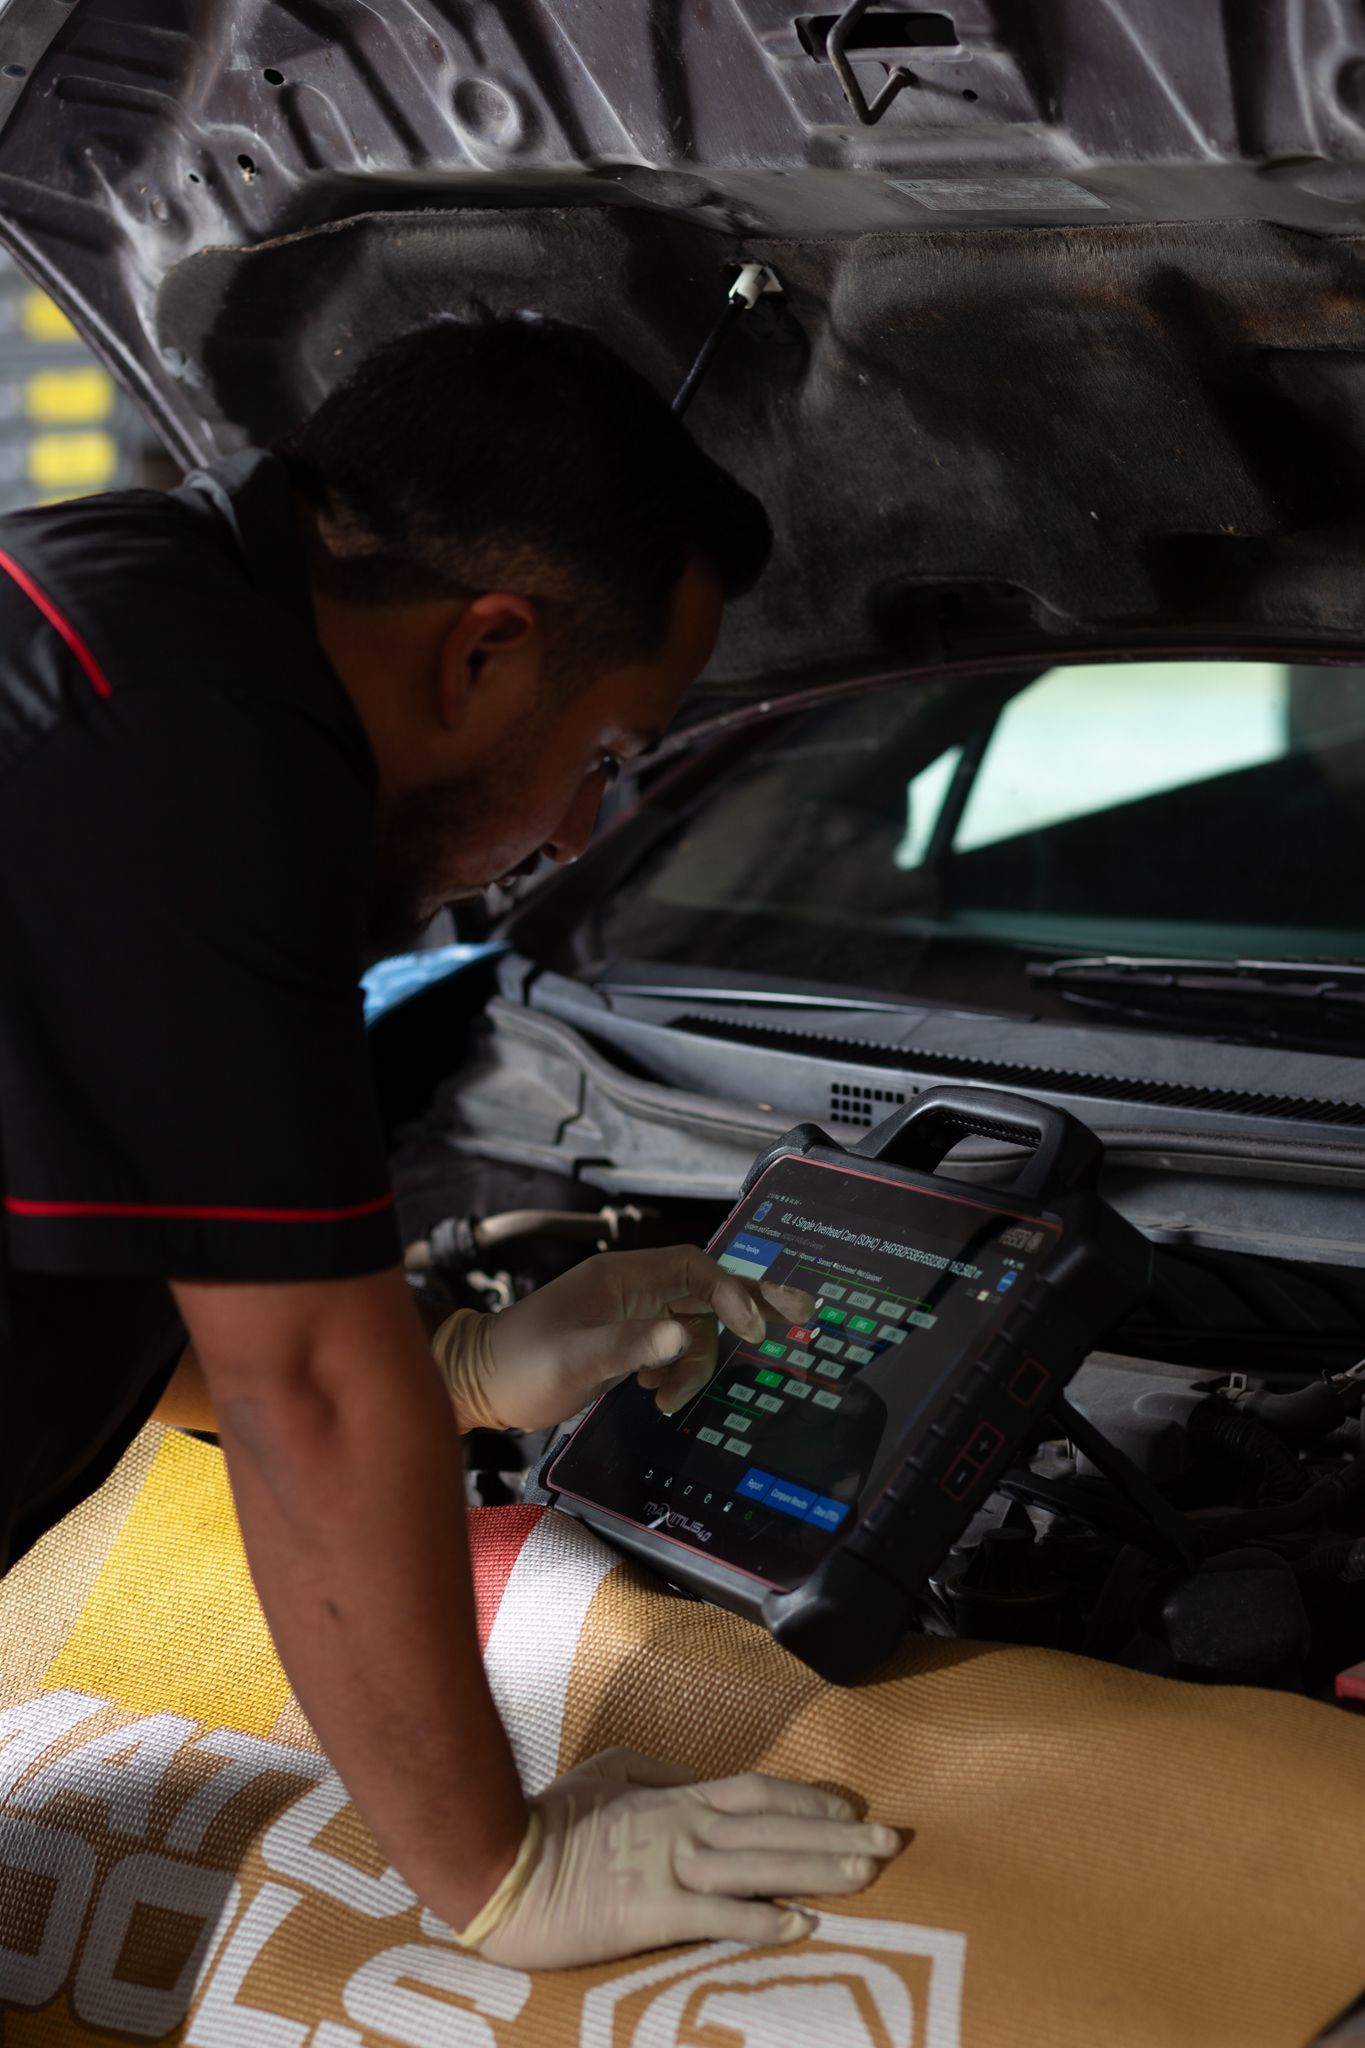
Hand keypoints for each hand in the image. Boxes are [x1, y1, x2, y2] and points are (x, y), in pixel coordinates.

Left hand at [431, 1244, 812, 1431]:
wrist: (480, 1383)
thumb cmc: (520, 1367)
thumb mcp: (574, 1359)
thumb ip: (630, 1345)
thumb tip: (684, 1334)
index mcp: (622, 1278)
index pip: (695, 1268)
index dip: (731, 1291)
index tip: (753, 1327)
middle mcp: (633, 1288)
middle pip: (708, 1286)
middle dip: (752, 1302)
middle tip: (803, 1312)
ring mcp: (632, 1312)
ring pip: (694, 1326)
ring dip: (694, 1364)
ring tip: (663, 1398)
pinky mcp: (629, 1338)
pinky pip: (675, 1345)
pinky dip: (678, 1371)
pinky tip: (656, 1394)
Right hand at [458, 1748, 900, 1969]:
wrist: (503, 1865)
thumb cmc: (549, 1821)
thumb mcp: (606, 1775)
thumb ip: (653, 1774)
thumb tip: (684, 1774)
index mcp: (675, 1796)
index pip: (757, 1791)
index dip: (807, 1800)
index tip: (851, 1810)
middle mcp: (685, 1827)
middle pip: (776, 1826)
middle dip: (836, 1835)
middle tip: (890, 1843)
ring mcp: (672, 1868)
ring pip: (761, 1866)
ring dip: (818, 1870)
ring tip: (867, 1875)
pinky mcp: (654, 1912)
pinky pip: (718, 1917)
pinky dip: (762, 1921)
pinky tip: (802, 1928)